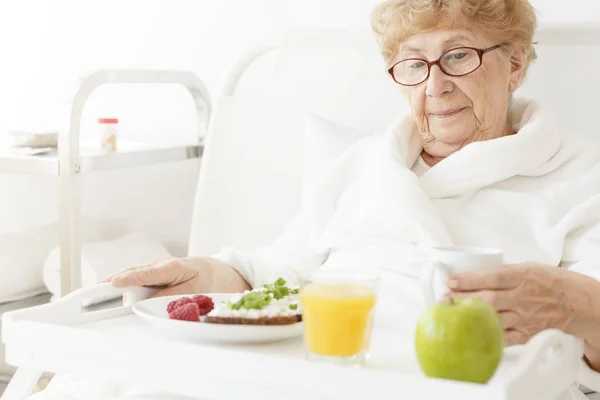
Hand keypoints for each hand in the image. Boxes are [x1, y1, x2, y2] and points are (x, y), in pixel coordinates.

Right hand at [104, 256, 250, 296]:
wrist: (224, 272)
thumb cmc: (211, 280)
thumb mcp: (196, 291)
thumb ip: (171, 297)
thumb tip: (146, 302)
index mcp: (174, 267)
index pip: (146, 273)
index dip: (128, 279)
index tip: (112, 283)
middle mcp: (163, 265)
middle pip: (134, 273)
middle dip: (113, 281)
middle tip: (91, 291)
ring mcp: (160, 269)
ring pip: (135, 274)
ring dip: (116, 282)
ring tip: (95, 293)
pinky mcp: (159, 275)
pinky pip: (140, 278)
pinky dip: (126, 282)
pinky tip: (112, 289)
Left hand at [445, 263, 592, 345]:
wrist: (581, 304)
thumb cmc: (554, 282)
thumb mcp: (529, 267)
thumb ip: (504, 272)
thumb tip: (473, 275)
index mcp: (523, 276)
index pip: (491, 277)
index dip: (468, 280)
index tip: (451, 280)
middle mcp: (523, 297)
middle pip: (487, 299)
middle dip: (462, 299)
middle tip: (444, 299)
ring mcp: (525, 317)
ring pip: (492, 319)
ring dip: (469, 317)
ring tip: (452, 315)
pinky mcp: (527, 333)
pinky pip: (504, 338)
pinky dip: (486, 335)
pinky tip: (471, 333)